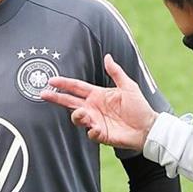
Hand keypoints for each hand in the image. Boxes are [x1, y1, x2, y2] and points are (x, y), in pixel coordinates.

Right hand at [41, 54, 158, 150]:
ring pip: (77, 118)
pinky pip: (90, 133)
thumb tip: (107, 56)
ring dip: (77, 115)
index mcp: (98, 95)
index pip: (77, 87)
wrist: (148, 128)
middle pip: (70, 102)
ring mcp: (95, 121)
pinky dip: (92, 130)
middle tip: (44, 94)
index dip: (64, 83)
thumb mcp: (128, 86)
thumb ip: (116, 72)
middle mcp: (93, 107)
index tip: (51, 80)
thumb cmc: (139, 106)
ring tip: (82, 113)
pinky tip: (97, 128)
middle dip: (57, 98)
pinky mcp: (100, 134)